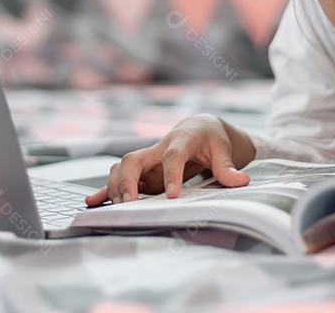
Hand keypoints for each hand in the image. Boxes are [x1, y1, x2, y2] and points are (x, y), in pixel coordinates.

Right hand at [83, 114, 254, 206]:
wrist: (199, 127)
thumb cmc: (211, 138)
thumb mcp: (223, 149)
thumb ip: (228, 167)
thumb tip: (242, 181)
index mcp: (181, 140)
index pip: (173, 156)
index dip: (171, 174)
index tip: (173, 195)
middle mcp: (158, 148)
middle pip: (134, 158)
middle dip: (129, 180)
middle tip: (132, 202)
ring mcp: (147, 160)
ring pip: (122, 167)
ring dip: (116, 186)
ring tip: (120, 207)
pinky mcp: (142, 171)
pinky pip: (119, 179)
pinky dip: (105, 190)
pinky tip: (93, 202)